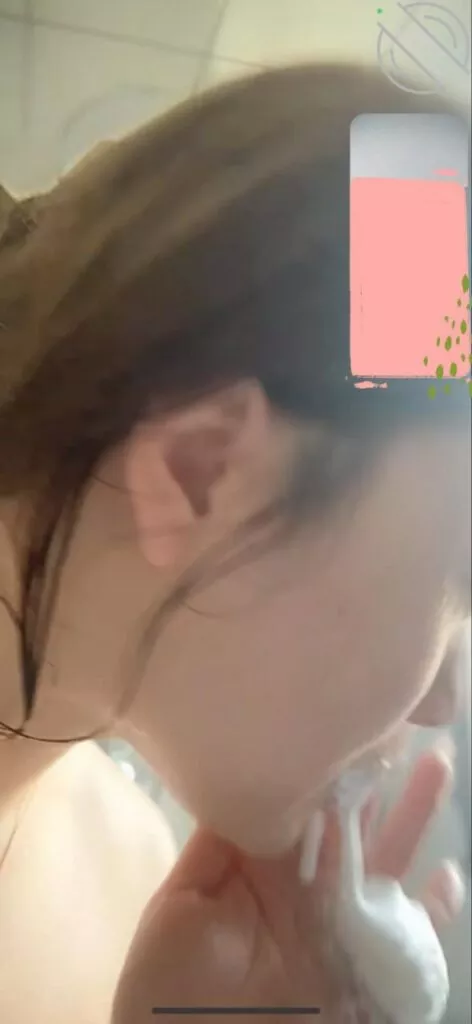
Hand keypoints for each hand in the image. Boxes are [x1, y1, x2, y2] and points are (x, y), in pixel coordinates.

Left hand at [112, 749, 463, 1022]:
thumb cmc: (170, 992)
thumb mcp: (181, 907)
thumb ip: (217, 846)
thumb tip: (243, 778)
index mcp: (262, 867)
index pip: (302, 804)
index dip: (326, 763)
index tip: (349, 715)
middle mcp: (308, 890)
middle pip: (353, 823)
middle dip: (380, 776)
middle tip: (406, 721)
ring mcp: (341, 929)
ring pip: (387, 863)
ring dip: (415, 817)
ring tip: (440, 766)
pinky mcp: (366, 972)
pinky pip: (411, 938)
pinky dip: (434, 911)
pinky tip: (450, 876)